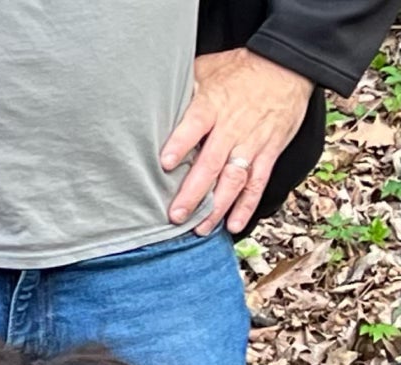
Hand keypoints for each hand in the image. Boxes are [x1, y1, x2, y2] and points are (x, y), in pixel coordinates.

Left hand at [162, 48, 312, 234]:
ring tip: (200, 228)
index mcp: (214, 104)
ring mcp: (253, 141)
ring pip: (234, 179)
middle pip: (212, 162)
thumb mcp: (208, 70)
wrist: (288, 65)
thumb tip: (147, 100)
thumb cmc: (238, 70)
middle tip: (176, 215)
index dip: (181, 143)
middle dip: (194, 191)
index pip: (196, 123)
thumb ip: (181, 89)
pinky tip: (233, 224)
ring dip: (217, 206)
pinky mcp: (270, 151)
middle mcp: (233, 126)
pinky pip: (258, 182)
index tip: (165, 163)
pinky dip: (247, 205)